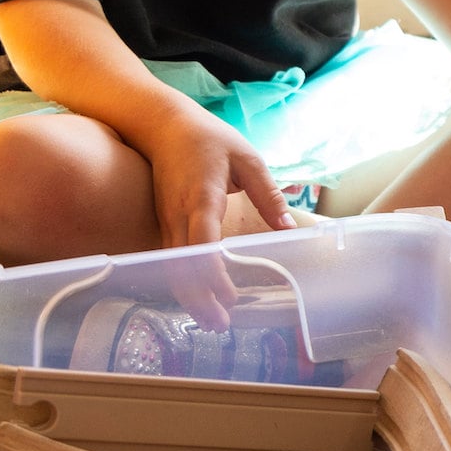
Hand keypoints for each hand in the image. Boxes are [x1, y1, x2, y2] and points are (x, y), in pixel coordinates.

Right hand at [134, 109, 292, 327]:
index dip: (213, 273)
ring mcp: (167, 220)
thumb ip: (267, 193)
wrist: (161, 124)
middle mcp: (178, 215)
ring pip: (173, 267)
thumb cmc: (208, 138)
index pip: (203, 243)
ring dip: (190, 296)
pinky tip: (199, 297)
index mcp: (201, 197)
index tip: (229, 296)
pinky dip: (184, 281)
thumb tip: (289, 226)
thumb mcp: (247, 158)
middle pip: (183, 265)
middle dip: (199, 299)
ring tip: (211, 321)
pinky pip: (171, 259)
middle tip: (220, 326)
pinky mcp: (164, 223)